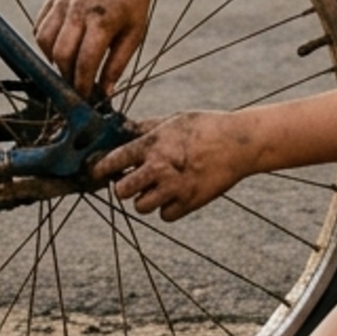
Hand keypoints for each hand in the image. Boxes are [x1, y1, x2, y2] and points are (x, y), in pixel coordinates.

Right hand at [34, 0, 159, 95]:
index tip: (85, 98)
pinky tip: (60, 47)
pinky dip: (45, 42)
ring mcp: (63, 1)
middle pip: (60, 53)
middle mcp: (79, 9)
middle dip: (66, 75)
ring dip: (52, 59)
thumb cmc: (132, 6)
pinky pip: (39, 26)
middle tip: (76, 84)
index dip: (82, 85)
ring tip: (68, 65)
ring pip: (44, 40)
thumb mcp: (134, 36)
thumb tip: (104, 94)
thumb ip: (117, 65)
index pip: (85, 61)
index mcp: (102, 20)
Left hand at [89, 110, 256, 220]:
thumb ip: (147, 129)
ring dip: (145, 199)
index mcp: (152, 144)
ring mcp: (174, 188)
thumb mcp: (173, 120)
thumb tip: (125, 131)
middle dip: (122, 188)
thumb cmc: (206, 127)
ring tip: (157, 188)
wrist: (239, 143)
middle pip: (122, 192)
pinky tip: (175, 195)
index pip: (114, 160)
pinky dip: (168, 208)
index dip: (101, 168)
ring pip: (141, 207)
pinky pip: (165, 215)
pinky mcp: (189, 202)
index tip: (97, 173)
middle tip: (130, 182)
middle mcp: (159, 168)